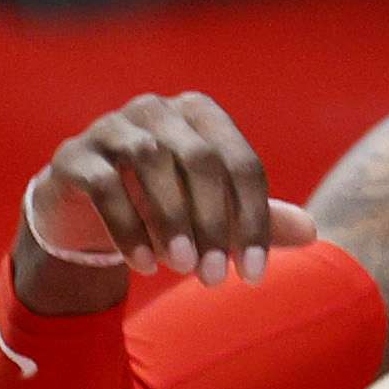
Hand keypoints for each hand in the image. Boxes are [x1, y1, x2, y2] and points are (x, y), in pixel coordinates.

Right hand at [18, 93, 315, 317]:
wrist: (80, 209)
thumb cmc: (159, 204)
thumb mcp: (210, 213)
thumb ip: (257, 218)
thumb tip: (314, 231)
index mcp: (201, 114)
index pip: (241, 163)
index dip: (253, 219)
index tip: (254, 274)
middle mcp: (158, 109)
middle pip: (201, 159)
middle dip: (213, 223)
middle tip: (213, 279)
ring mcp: (112, 126)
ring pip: (151, 162)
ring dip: (172, 221)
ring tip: (182, 269)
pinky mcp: (74, 154)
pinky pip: (104, 183)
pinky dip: (127, 226)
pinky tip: (143, 265)